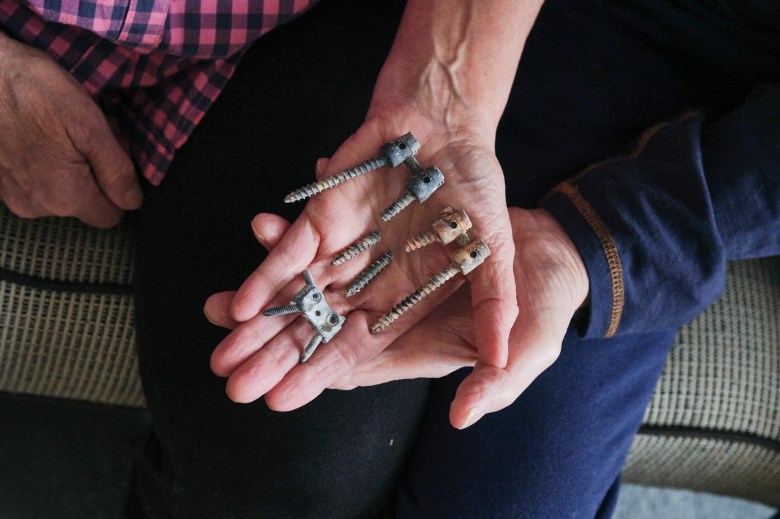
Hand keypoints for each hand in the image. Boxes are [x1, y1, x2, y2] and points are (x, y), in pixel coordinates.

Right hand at [0, 33, 141, 226]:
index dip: (120, 186)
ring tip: (65, 128)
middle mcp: (38, 206)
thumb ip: (116, 172)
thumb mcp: (91, 127)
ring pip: (63, 191)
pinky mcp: (0, 181)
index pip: (110, 215)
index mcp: (66, 197)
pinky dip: (49, 163)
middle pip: (87, 201)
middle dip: (97, 171)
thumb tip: (133, 202)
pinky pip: (38, 182)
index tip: (113, 153)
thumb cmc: (35, 94)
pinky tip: (45, 133)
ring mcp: (15, 195)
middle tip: (93, 131)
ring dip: (74, 165)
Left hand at [207, 0, 545, 410]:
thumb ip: (494, 306)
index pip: (355, 347)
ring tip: (222, 357)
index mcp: (403, 300)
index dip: (320, 373)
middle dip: (274, 359)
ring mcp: (340, 252)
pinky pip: (288, 253)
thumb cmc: (476, 188)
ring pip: (292, 297)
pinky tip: (238, 305)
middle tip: (235, 389)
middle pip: (314, 328)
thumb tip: (500, 359)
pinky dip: (264, 278)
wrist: (448, 125)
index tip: (283, 400)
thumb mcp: (496, 251)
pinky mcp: (321, 219)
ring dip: (257, 326)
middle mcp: (366, 283)